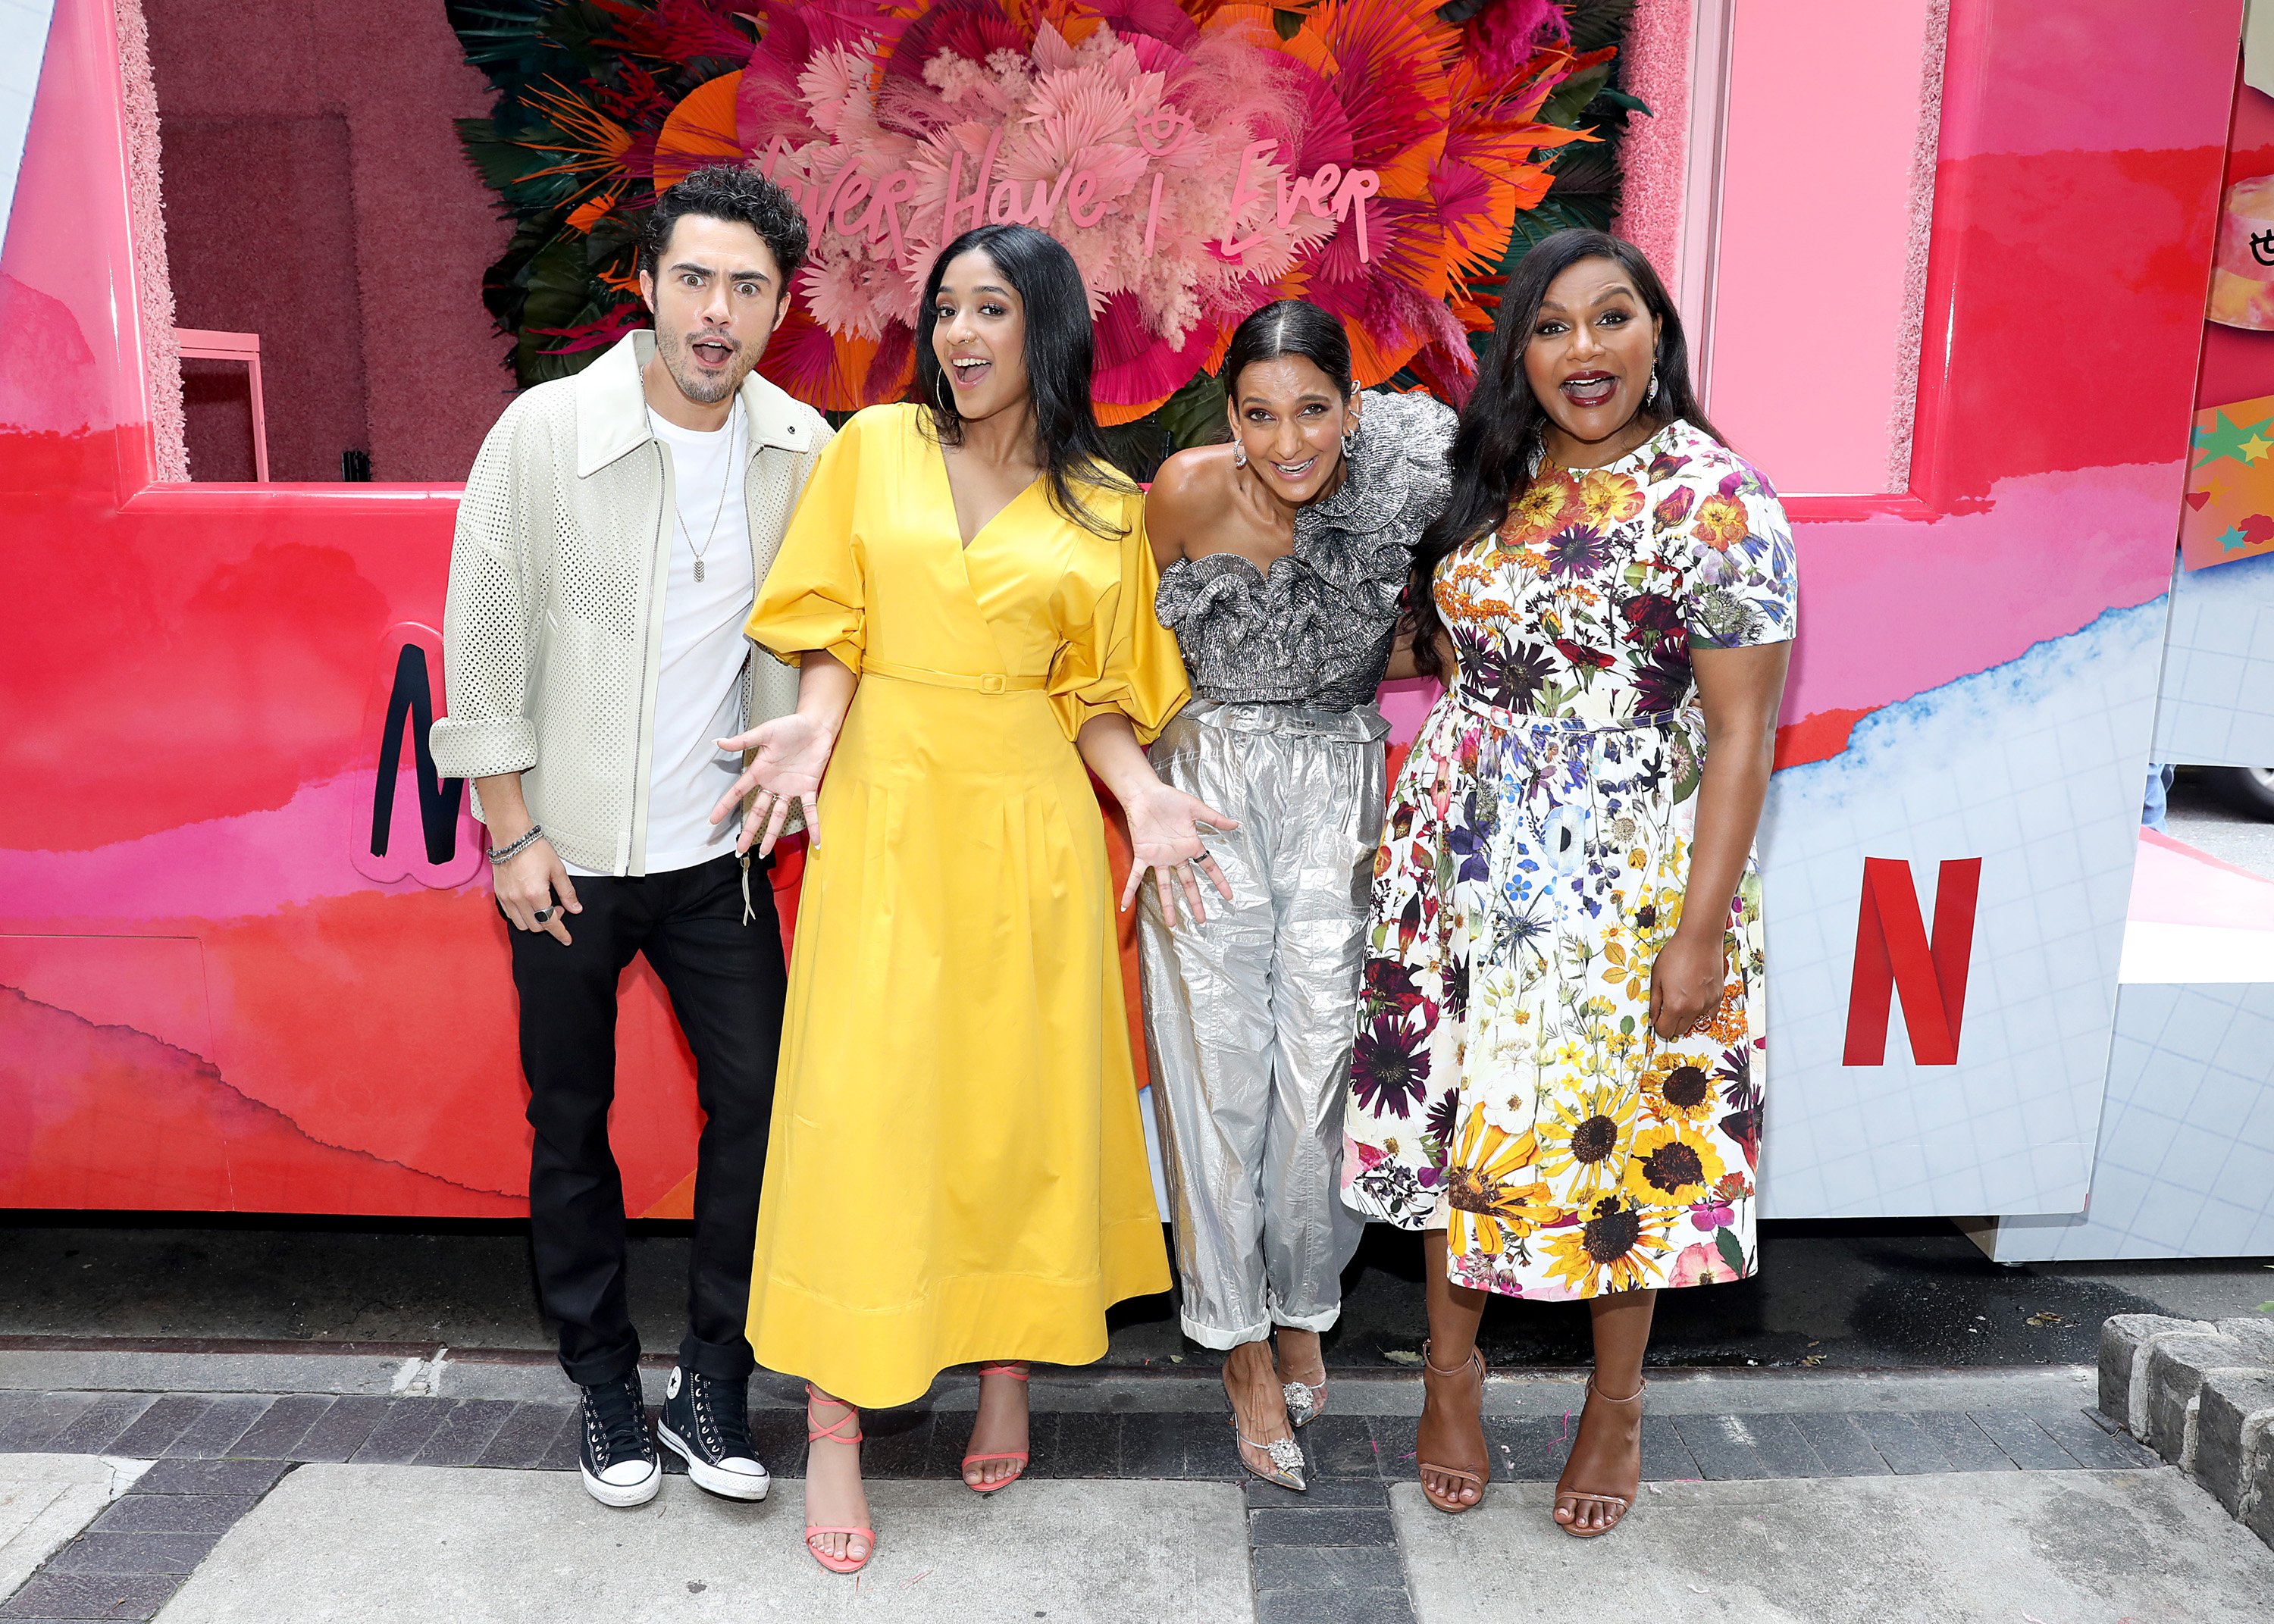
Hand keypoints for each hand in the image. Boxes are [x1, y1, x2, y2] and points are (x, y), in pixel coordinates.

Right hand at [493, 836, 578, 945]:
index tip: (566, 939)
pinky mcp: (499, 895)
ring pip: (522, 924)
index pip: (550, 922)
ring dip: (534, 921)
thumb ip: (567, 892)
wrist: (512, 837)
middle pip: (536, 926)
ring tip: (542, 906)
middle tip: (557, 908)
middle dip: (549, 922)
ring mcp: (507, 898)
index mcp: (536, 894)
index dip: (560, 933)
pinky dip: (522, 916)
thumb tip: (575, 908)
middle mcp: (519, 899)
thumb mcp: (557, 869)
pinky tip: (529, 905)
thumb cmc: (534, 849)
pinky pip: (510, 915)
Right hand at [710, 713, 836, 856]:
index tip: (713, 820)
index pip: (738, 792)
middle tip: (739, 849)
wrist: (815, 725)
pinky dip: (814, 825)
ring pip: (778, 816)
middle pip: (757, 812)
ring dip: (772, 834)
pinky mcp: (808, 787)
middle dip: (749, 831)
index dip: (725, 806)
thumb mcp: (764, 732)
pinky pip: (810, 810)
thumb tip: (718, 742)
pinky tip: (816, 840)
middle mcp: (773, 784)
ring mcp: (790, 788)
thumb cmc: (790, 726)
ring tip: (763, 852)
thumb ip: (743, 741)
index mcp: (760, 771)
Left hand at [1119, 783, 1237, 925]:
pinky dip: (1130, 890)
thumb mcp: (1196, 808)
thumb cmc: (1169, 799)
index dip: (1219, 881)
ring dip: (1168, 905)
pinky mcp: (1143, 855)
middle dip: (1195, 902)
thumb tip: (1236, 825)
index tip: (1228, 896)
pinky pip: (1136, 876)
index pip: (1208, 867)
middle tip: (1202, 920)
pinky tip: (1126, 905)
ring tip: (1172, 923)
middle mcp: (1176, 856)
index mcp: (1190, 845)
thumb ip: (1214, 819)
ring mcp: (1160, 858)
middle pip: (1188, 883)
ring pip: (1165, 886)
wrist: (1146, 794)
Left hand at [1648, 925, 1726, 1041]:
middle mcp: (1694, 1008)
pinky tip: (1695, 997)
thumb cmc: (1677, 954)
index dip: (1659, 1027)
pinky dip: (1701, 1010)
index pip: (1665, 1031)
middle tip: (1667, 1009)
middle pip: (1680, 1030)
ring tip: (1682, 997)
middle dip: (1672, 1024)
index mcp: (1676, 1005)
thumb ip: (1654, 1001)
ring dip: (1687, 1016)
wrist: (1700, 939)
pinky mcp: (1718, 996)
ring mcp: (1708, 1003)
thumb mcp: (1656, 977)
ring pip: (1695, 1022)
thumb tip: (1652, 1018)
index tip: (1657, 1019)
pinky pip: (1709, 1013)